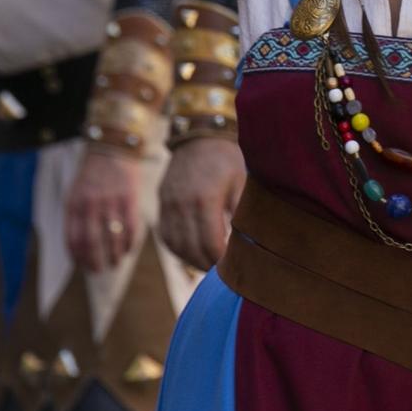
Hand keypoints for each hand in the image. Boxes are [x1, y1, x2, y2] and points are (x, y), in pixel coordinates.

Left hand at [64, 148, 141, 273]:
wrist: (113, 145)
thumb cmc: (92, 173)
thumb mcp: (75, 192)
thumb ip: (75, 216)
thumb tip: (78, 247)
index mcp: (74, 205)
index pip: (73, 240)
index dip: (78, 258)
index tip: (83, 266)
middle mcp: (90, 205)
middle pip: (92, 243)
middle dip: (95, 261)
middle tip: (99, 270)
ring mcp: (111, 202)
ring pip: (112, 238)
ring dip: (114, 255)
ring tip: (115, 262)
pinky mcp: (130, 198)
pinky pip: (131, 227)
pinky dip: (130, 242)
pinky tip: (129, 249)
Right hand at [157, 137, 244, 268]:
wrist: (199, 137)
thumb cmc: (226, 159)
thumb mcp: (242, 183)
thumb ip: (242, 213)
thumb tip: (249, 242)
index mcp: (204, 200)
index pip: (210, 242)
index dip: (220, 261)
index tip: (232, 268)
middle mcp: (182, 204)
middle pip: (190, 248)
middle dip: (207, 264)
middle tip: (222, 273)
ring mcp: (168, 204)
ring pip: (175, 245)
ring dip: (191, 260)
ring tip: (208, 266)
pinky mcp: (162, 203)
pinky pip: (165, 235)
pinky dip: (178, 249)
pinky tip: (192, 252)